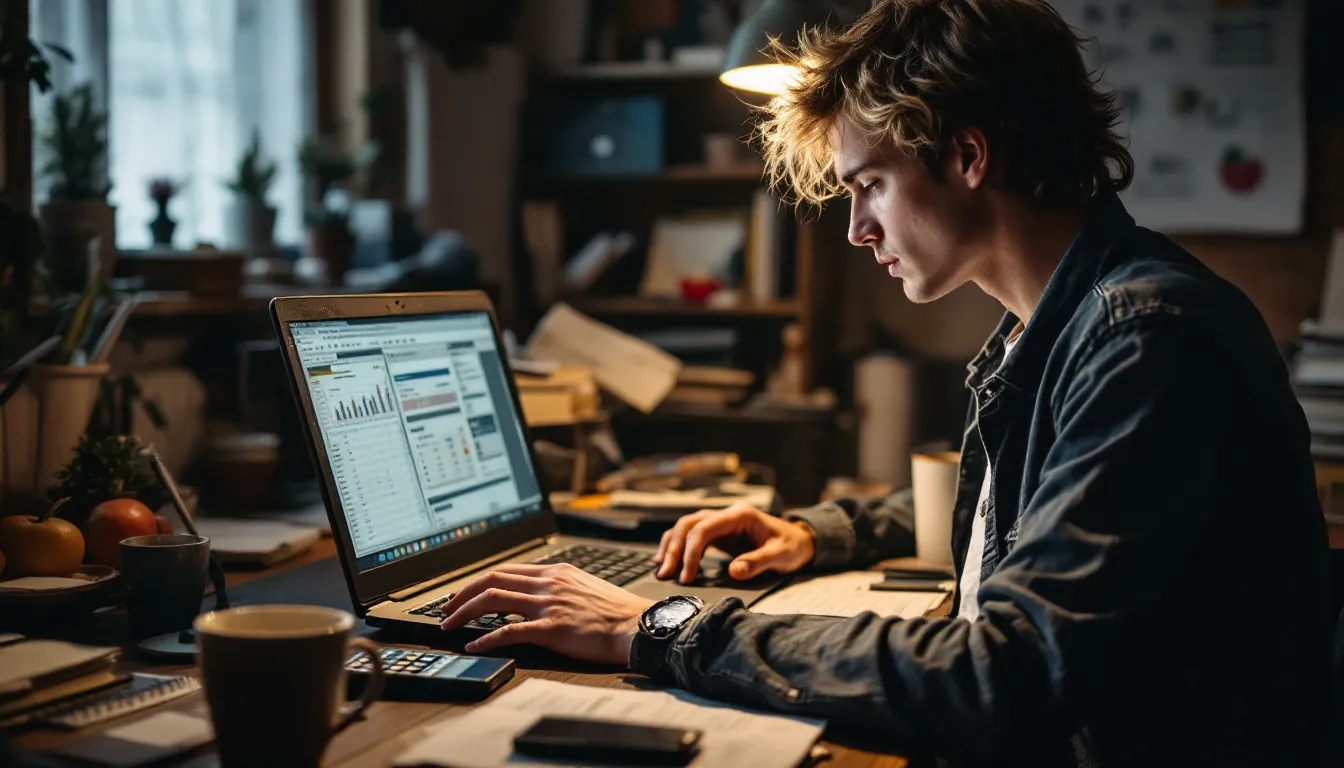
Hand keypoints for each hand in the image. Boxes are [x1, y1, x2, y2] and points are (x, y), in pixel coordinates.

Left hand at [438, 563, 653, 665]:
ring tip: (449, 625)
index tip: (462, 594)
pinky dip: (485, 637)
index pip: (505, 570)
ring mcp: (548, 605)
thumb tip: (531, 596)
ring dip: (464, 612)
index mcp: (555, 572)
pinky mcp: (552, 629)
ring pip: (492, 601)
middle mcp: (548, 583)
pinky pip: (508, 631)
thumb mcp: (583, 586)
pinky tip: (474, 644)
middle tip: (445, 609)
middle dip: (461, 594)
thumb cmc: (615, 612)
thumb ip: (556, 587)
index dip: (477, 582)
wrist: (637, 626)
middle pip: (491, 580)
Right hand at [654, 503, 815, 584]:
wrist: (800, 541)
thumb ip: (757, 562)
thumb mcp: (781, 556)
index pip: (705, 527)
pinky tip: (667, 561)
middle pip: (689, 524)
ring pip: (685, 527)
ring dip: (671, 546)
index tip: (687, 575)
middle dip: (675, 549)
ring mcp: (720, 522)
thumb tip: (734, 571)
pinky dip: (676, 546)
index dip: (691, 551)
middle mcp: (726, 515)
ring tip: (662, 570)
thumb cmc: (792, 546)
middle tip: (666, 574)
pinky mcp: (718, 533)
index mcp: (740, 515)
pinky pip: (690, 535)